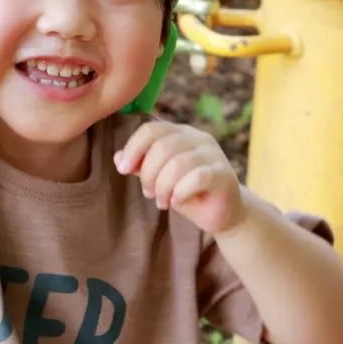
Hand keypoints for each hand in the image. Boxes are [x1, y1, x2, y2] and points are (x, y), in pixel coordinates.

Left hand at [115, 121, 245, 234]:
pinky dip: (180, 192)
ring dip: (163, 186)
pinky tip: (176, 202)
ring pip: (177, 163)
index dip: (133, 148)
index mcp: (180, 133)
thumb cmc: (188, 192)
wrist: (221, 212)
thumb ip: (141, 166)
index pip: (150, 130)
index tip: (123, 170)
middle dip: (148, 174)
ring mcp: (214, 154)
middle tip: (148, 193)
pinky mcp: (224, 174)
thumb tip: (117, 157)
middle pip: (162, 147)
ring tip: (162, 201)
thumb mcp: (159, 178)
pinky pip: (196, 177)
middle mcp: (198, 138)